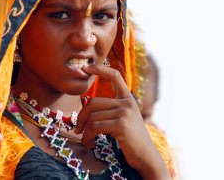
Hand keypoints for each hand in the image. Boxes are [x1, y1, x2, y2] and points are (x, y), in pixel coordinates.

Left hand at [75, 64, 170, 179]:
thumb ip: (112, 109)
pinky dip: (88, 136)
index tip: (86, 67)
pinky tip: (89, 143)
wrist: (146, 157)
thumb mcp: (123, 120)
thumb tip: (89, 105)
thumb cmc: (131, 140)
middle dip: (81, 116)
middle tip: (77, 129)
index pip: (114, 76)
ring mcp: (125, 112)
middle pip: (93, 102)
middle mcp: (127, 102)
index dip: (100, 69)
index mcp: (127, 99)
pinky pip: (95, 126)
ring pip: (92, 116)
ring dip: (84, 131)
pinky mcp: (121, 124)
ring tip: (85, 139)